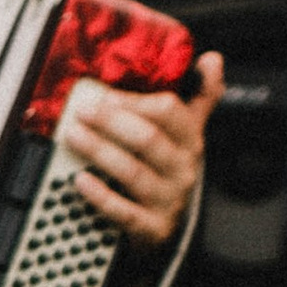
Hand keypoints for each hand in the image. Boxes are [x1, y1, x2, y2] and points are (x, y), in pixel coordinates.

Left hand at [63, 52, 224, 244]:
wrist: (167, 225)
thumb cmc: (168, 170)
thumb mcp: (186, 133)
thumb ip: (199, 97)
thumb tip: (213, 59)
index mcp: (190, 140)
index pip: (170, 112)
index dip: (135, 101)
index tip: (104, 94)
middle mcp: (183, 169)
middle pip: (148, 139)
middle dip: (112, 122)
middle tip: (81, 110)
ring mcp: (168, 200)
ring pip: (133, 173)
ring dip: (100, 151)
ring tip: (73, 135)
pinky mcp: (152, 228)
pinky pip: (125, 212)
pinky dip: (101, 196)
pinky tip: (80, 180)